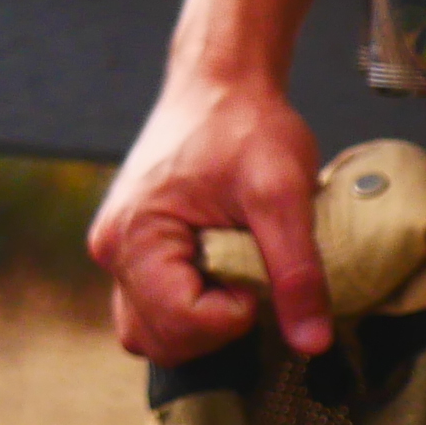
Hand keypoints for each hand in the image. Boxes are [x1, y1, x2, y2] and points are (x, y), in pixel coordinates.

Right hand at [90, 57, 332, 361]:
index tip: (261, 273)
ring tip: (235, 276)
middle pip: (160, 339)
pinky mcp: (133, 248)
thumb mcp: (282, 195)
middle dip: (216, 326)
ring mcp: (119, 249)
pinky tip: (222, 271)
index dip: (234, 314)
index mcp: (135, 234)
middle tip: (251, 278)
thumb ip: (297, 273)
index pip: (181, 323)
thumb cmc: (245, 124)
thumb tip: (313, 343)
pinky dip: (191, 307)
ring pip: (153, 332)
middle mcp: (113, 247)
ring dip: (202, 323)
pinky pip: (153, 307)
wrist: (221, 81)